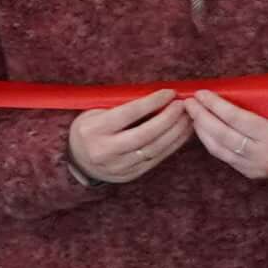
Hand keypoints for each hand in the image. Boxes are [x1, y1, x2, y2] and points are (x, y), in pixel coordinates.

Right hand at [59, 89, 192, 187]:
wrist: (78, 160)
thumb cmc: (91, 128)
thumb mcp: (96, 112)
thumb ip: (122, 105)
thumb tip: (159, 95)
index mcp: (93, 130)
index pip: (128, 114)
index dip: (152, 102)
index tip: (169, 92)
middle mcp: (104, 150)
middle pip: (145, 134)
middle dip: (169, 118)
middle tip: (183, 105)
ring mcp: (118, 166)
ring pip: (154, 149)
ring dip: (176, 132)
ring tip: (189, 117)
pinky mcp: (130, 175)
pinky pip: (157, 159)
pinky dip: (173, 145)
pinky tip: (183, 133)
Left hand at [183, 93, 267, 183]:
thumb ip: (263, 102)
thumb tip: (231, 86)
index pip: (239, 118)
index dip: (217, 105)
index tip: (202, 93)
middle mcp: (264, 153)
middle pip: (224, 133)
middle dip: (203, 115)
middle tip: (189, 101)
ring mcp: (254, 166)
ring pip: (218, 146)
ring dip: (201, 128)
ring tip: (191, 112)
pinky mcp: (246, 172)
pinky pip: (221, 155)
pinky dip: (208, 140)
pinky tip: (201, 127)